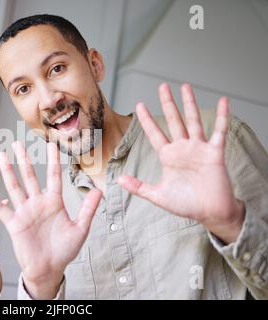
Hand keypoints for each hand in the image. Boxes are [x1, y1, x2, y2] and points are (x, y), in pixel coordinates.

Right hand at [0, 142, 101, 298]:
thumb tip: (100, 190)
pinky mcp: (14, 224)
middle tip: (17, 143)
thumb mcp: (80, 229)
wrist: (49, 270)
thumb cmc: (65, 250)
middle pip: (30, 176)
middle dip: (24, 159)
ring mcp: (25, 212)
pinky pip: (1, 208)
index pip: (53, 176)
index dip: (53, 160)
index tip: (51, 144)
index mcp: (54, 202)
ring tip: (1, 155)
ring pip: (15, 187)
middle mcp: (38, 203)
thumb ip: (88, 209)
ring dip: (8, 171)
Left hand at [117, 83, 244, 242]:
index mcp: (169, 156)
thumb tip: (119, 180)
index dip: (147, 119)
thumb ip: (139, 187)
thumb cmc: (186, 204)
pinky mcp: (215, 152)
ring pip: (193, 121)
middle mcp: (183, 149)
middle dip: (167, 103)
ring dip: (190, 103)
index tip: (140, 105)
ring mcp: (199, 149)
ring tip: (185, 86)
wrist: (210, 213)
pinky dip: (222, 117)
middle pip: (173, 120)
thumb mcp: (158, 196)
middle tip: (162, 86)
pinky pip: (219, 131)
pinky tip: (223, 101)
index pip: (155, 133)